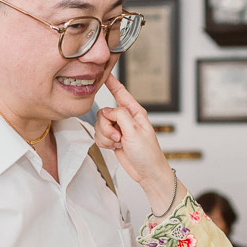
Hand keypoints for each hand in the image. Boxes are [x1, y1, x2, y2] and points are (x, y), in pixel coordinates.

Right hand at [95, 74, 177, 210]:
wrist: (146, 172)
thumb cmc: (148, 153)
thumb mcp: (135, 131)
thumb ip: (120, 115)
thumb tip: (108, 110)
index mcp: (134, 112)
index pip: (120, 92)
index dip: (111, 83)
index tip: (103, 73)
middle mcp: (125, 118)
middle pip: (104, 113)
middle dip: (106, 126)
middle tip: (118, 136)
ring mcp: (118, 129)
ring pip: (99, 125)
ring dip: (105, 136)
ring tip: (119, 143)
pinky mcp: (112, 139)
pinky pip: (98, 136)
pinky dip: (104, 143)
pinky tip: (114, 147)